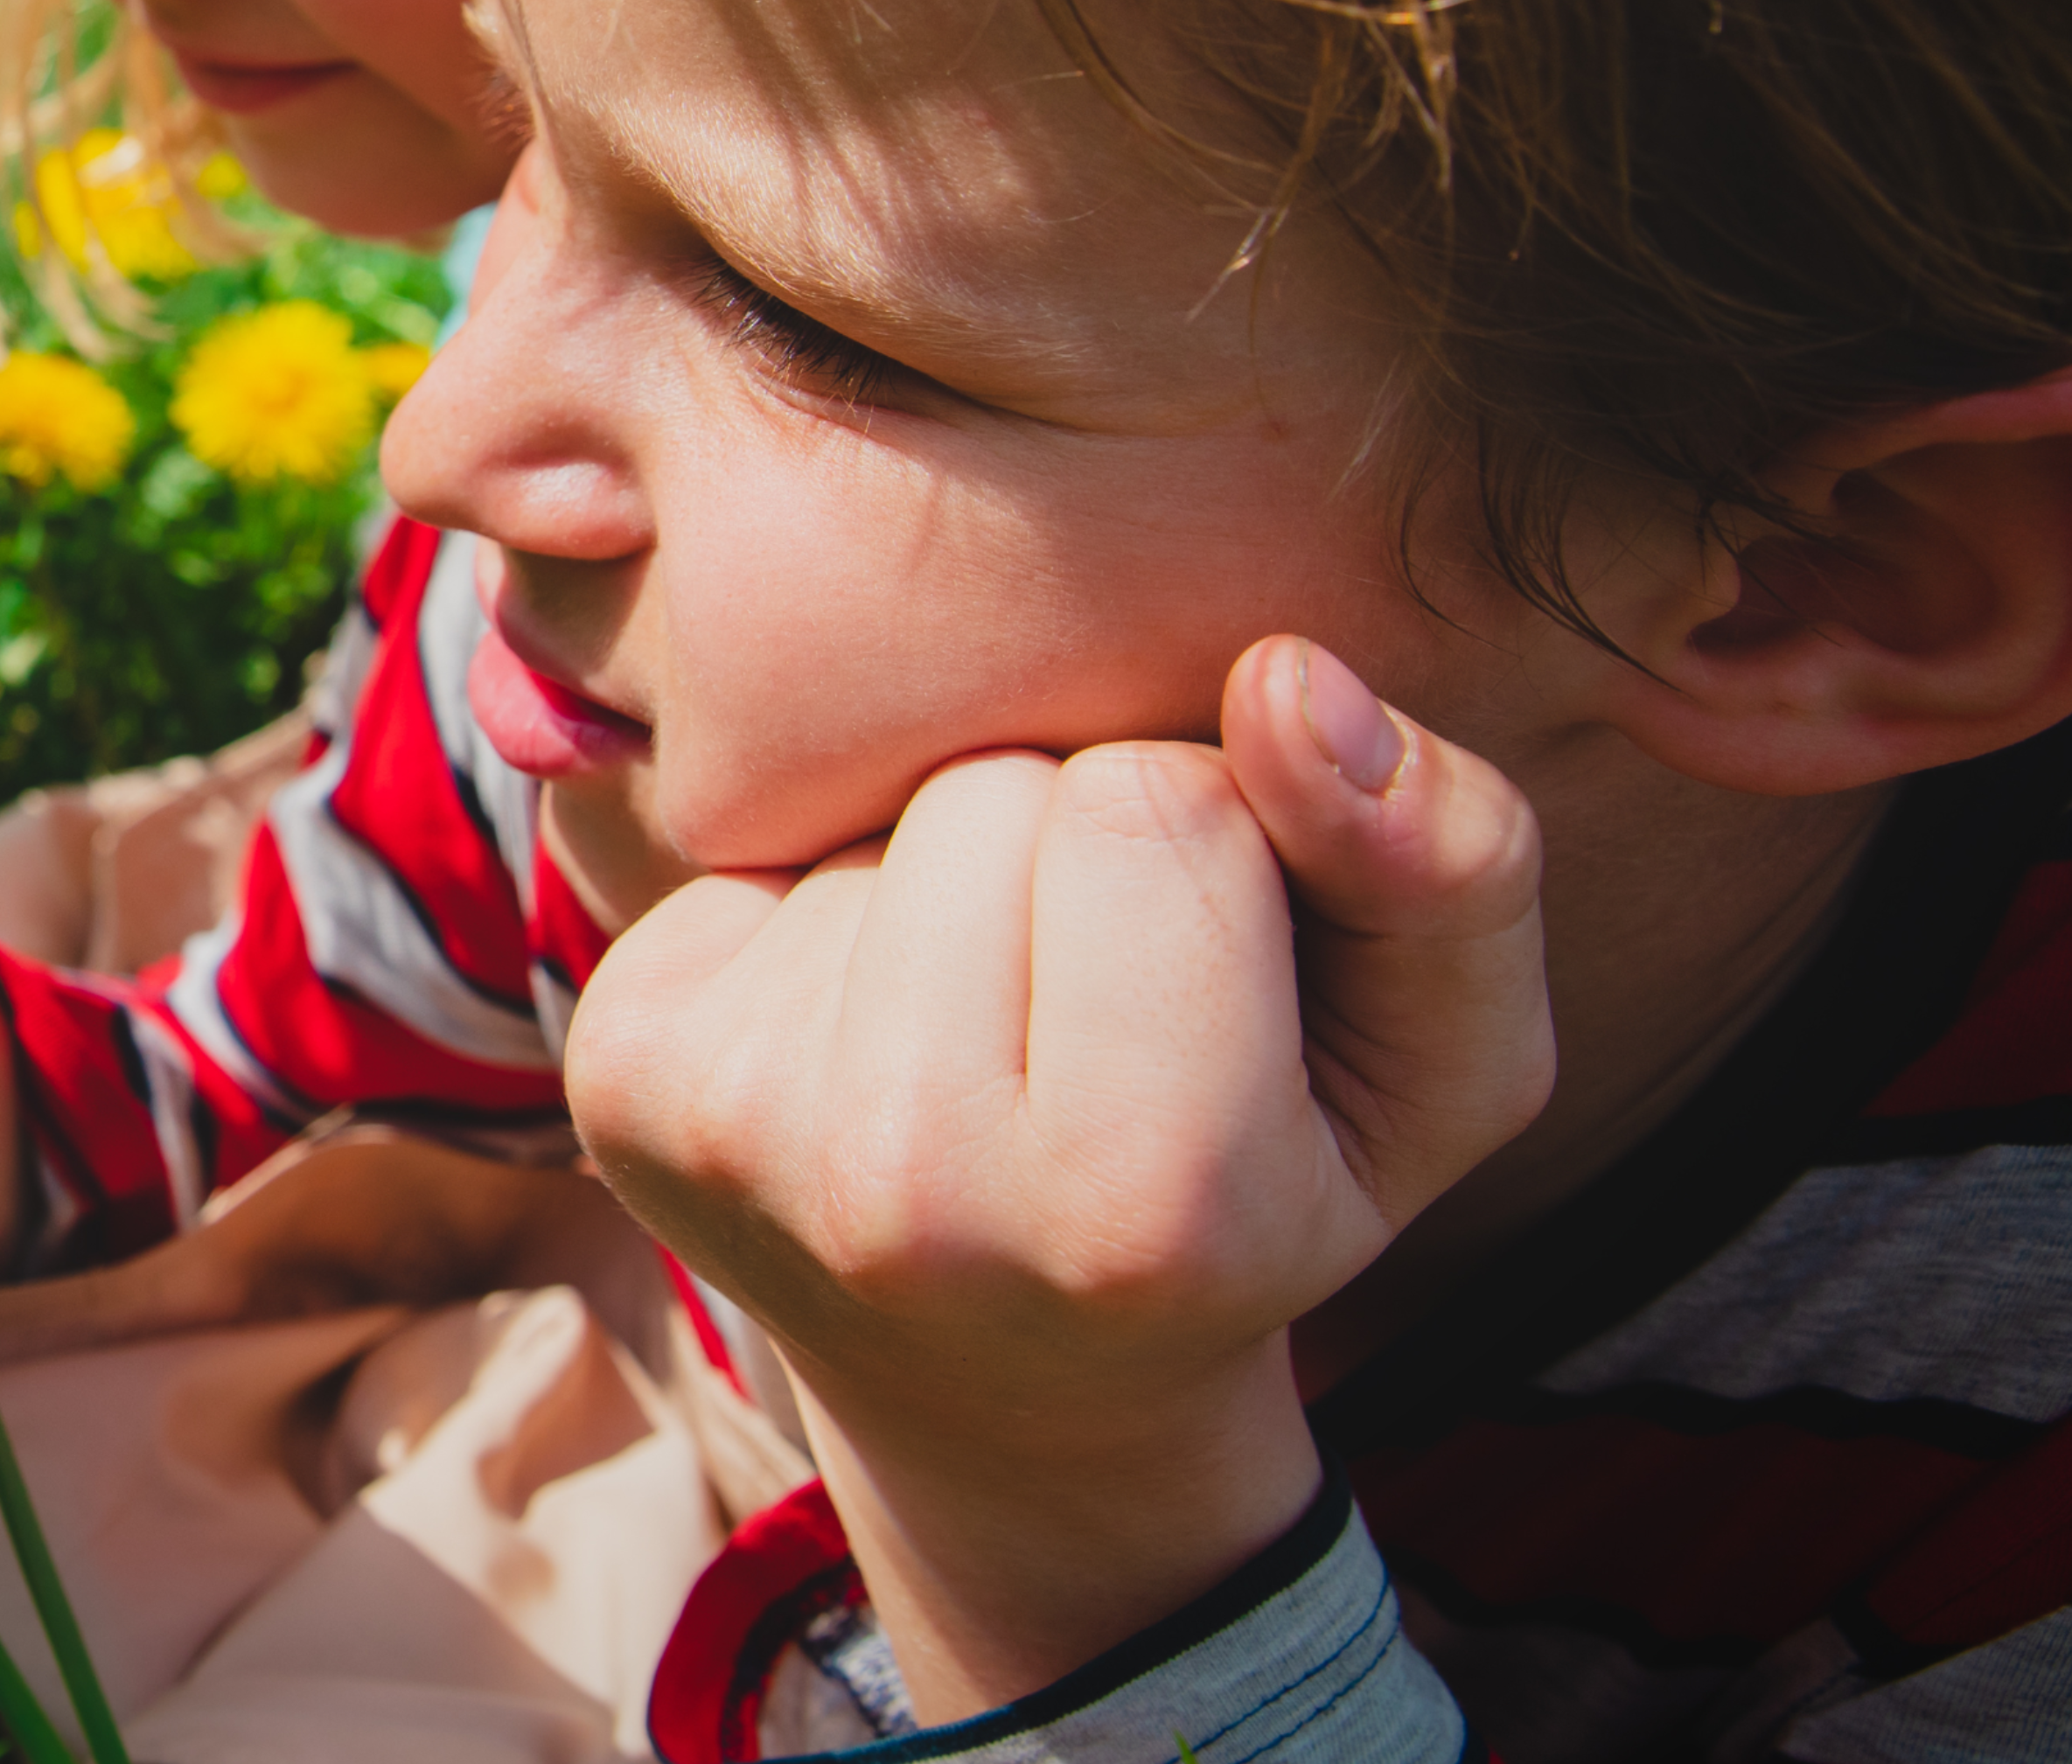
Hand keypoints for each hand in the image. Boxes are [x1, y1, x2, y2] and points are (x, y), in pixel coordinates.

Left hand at [563, 635, 1550, 1717]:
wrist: (1013, 1391)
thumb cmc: (1259, 1196)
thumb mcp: (1437, 1069)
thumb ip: (1449, 864)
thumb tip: (1292, 680)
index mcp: (1142, 1211)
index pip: (1166, 802)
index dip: (1223, 845)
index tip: (1220, 987)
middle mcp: (905, 1191)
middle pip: (997, 790)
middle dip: (1071, 848)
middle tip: (1094, 1008)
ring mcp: (732, 1131)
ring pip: (873, 804)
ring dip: (945, 869)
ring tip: (985, 1021)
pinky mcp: (622, 1064)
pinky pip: (752, 839)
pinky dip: (824, 901)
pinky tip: (864, 1027)